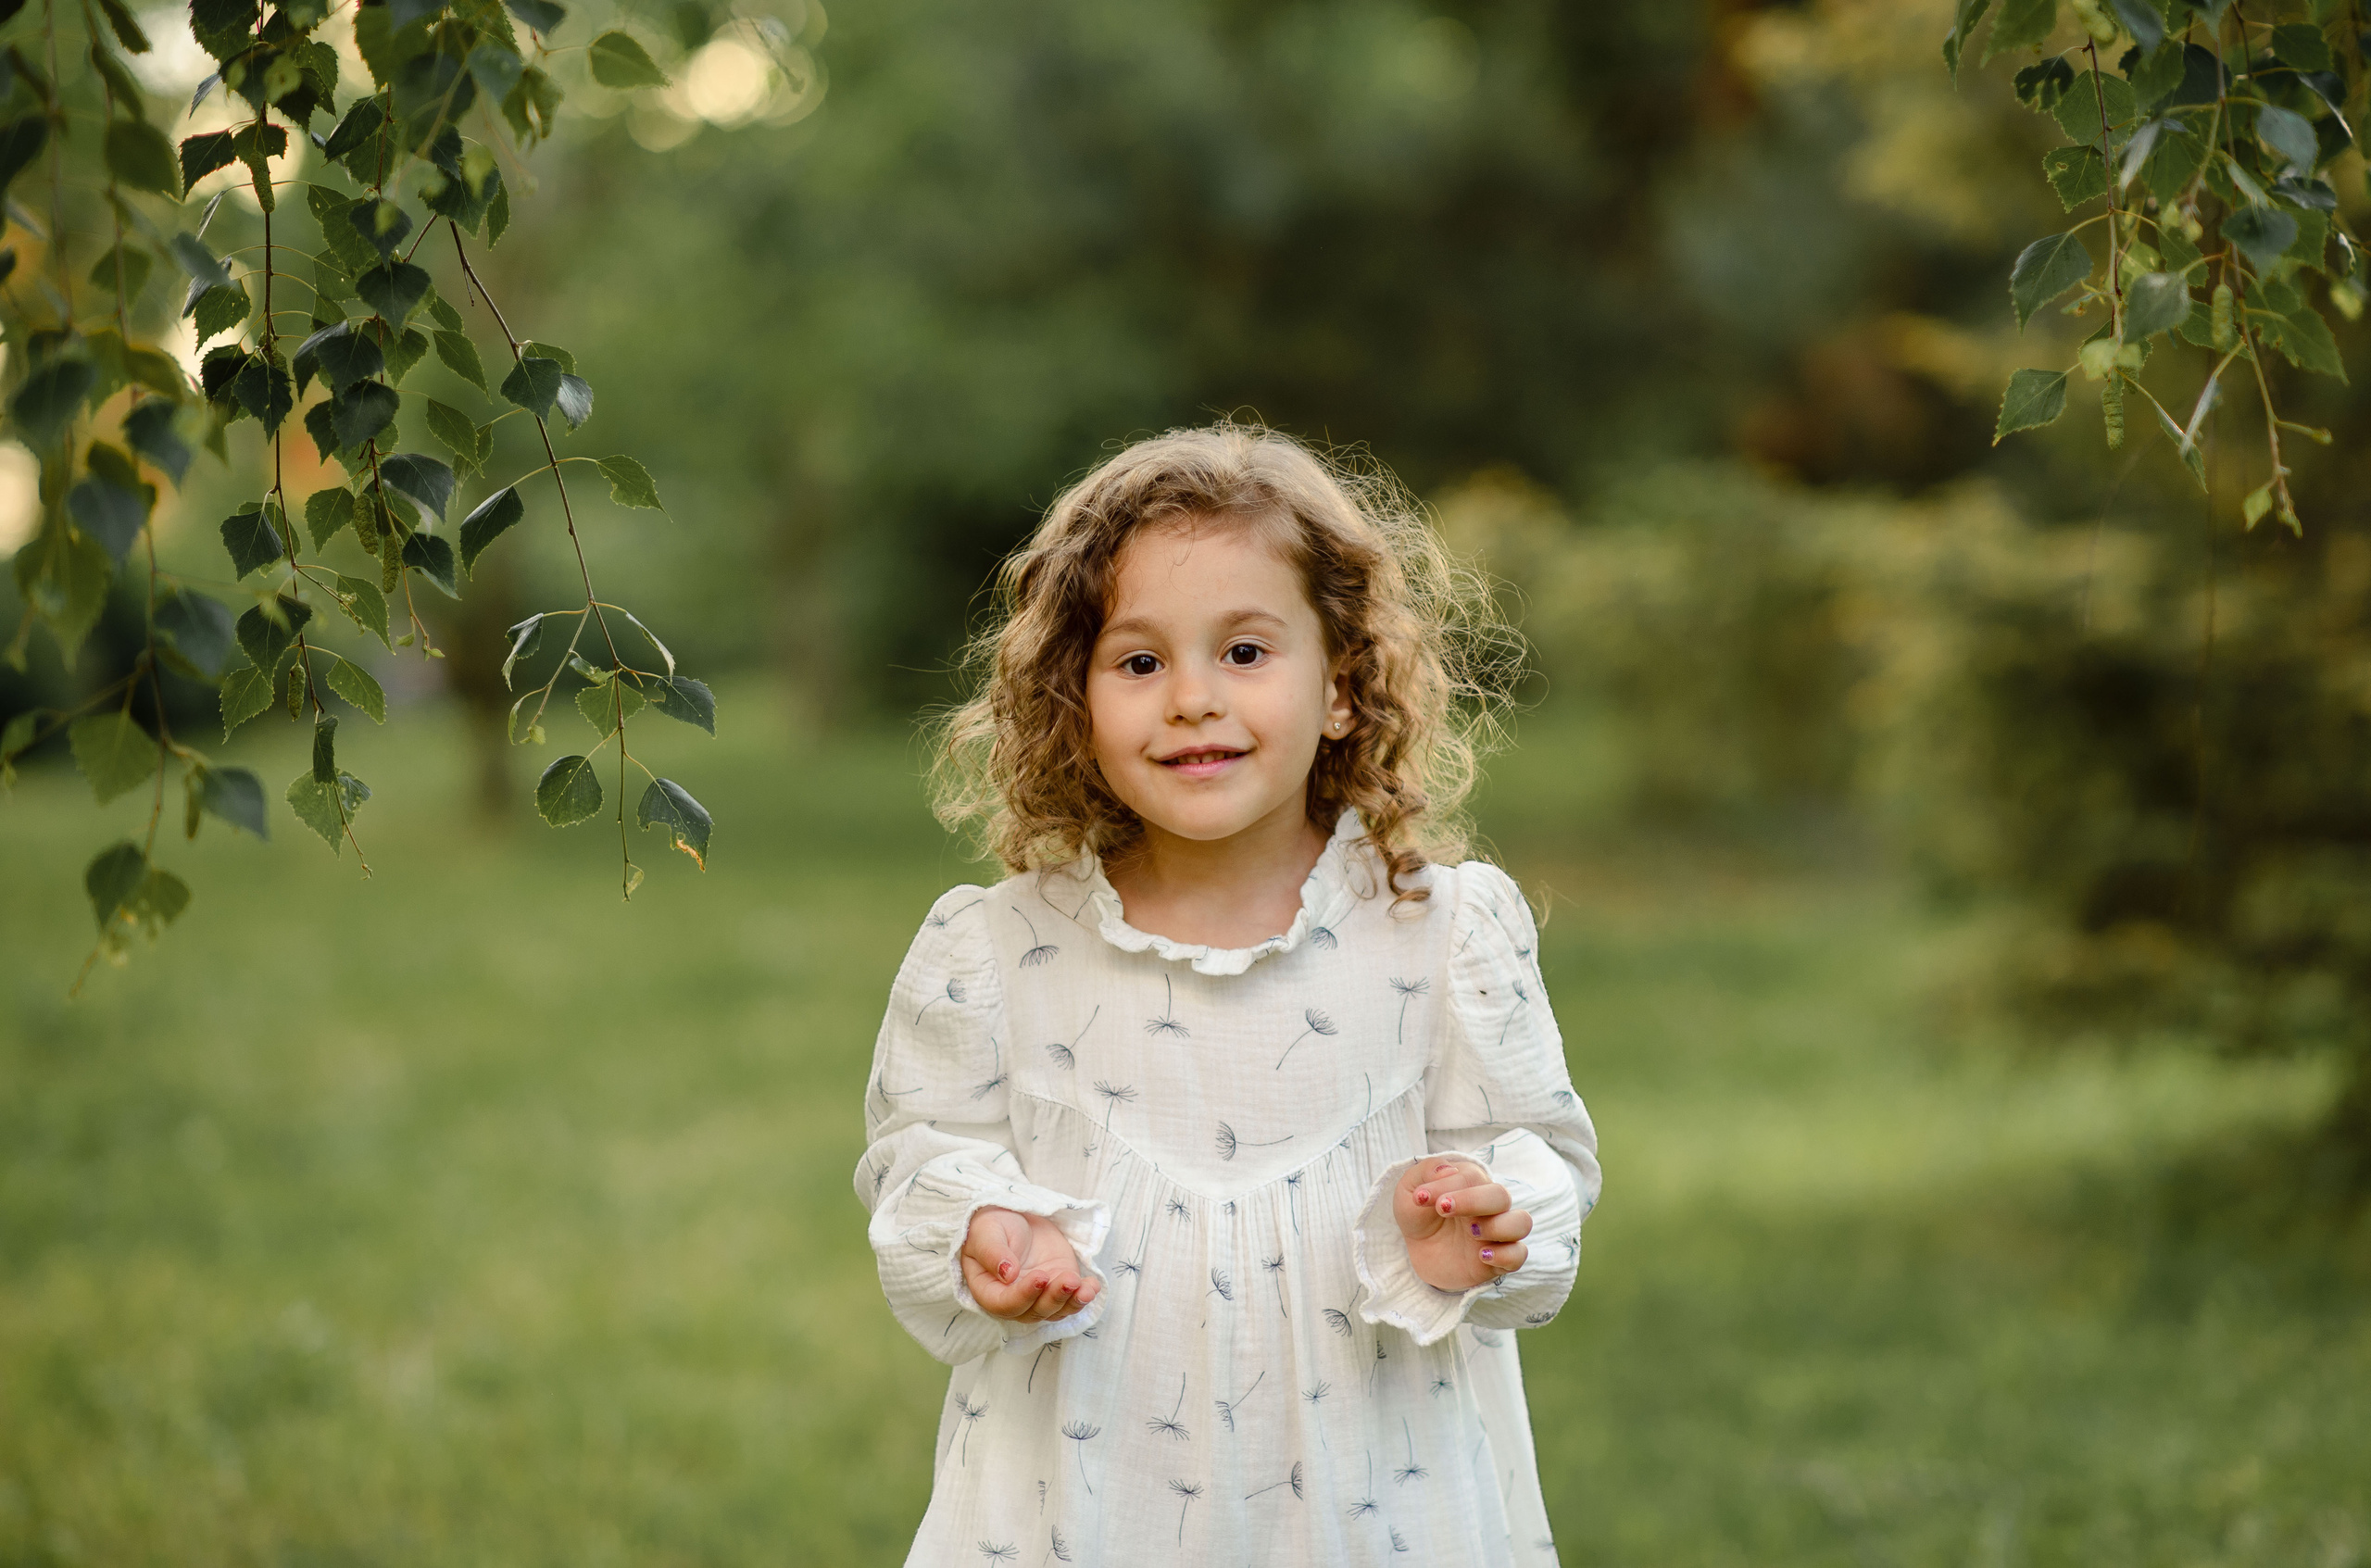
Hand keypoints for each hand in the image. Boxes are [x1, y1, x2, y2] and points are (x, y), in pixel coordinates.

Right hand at [960, 1207, 1100, 1322]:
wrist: (1013, 1218)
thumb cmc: (991, 1227)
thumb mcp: (986, 1233)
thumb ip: (993, 1253)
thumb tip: (1008, 1274)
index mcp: (989, 1291)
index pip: (1005, 1304)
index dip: (1023, 1296)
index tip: (1040, 1276)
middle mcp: (1014, 1299)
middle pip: (1034, 1312)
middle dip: (1054, 1299)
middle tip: (1069, 1280)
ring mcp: (1039, 1295)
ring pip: (1055, 1311)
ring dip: (1072, 1302)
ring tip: (1085, 1288)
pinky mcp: (1058, 1285)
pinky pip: (1072, 1300)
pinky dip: (1084, 1295)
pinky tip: (1092, 1286)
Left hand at [1394, 1157, 1530, 1291]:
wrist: (1419, 1251)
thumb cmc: (1419, 1215)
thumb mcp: (1409, 1191)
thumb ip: (1424, 1172)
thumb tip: (1447, 1169)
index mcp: (1471, 1183)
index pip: (1471, 1176)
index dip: (1446, 1184)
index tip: (1419, 1197)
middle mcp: (1490, 1206)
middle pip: (1501, 1195)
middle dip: (1473, 1200)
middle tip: (1442, 1209)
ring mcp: (1498, 1233)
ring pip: (1521, 1222)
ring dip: (1498, 1226)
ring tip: (1471, 1232)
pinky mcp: (1500, 1259)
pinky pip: (1519, 1255)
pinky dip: (1506, 1255)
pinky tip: (1482, 1255)